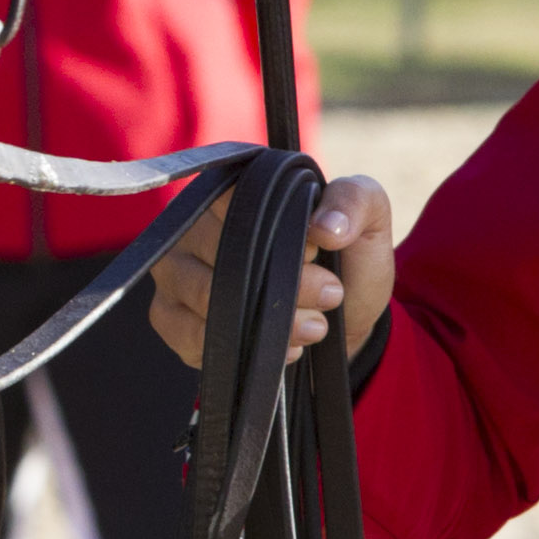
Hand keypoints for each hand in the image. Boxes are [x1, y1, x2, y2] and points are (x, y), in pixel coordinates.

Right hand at [146, 173, 396, 367]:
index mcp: (235, 189)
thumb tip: (324, 227)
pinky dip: (245, 349)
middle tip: (331, 295)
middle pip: (225, 255)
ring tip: (316, 325)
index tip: (322, 252)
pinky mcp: (169, 317)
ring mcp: (175, 271)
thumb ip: (354, 201)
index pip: (240, 204)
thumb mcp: (369, 220)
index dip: (286, 237)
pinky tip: (284, 349)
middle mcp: (193, 224)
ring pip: (208, 299)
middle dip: (288, 285)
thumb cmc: (347, 261)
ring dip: (272, 322)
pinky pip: (191, 337)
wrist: (346, 323)